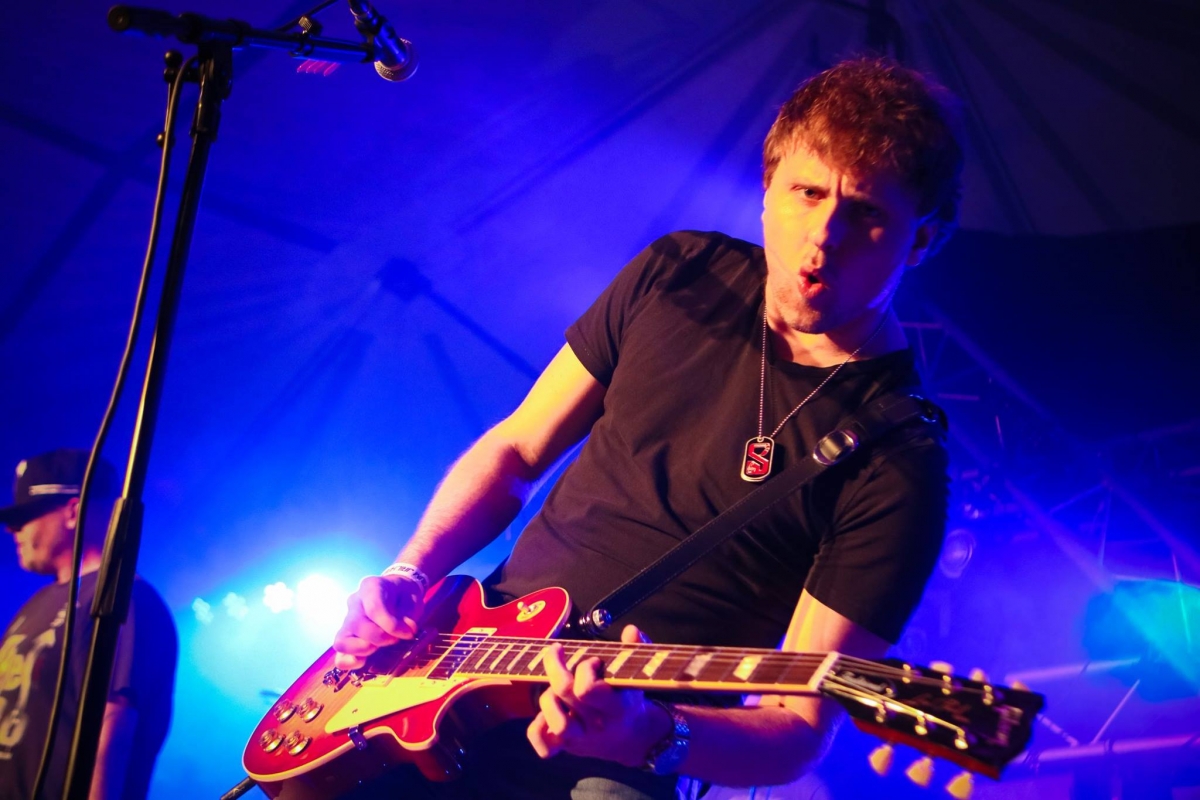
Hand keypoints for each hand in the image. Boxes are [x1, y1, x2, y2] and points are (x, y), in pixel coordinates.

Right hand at [332, 574, 424, 668]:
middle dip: (379, 638)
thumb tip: (407, 631)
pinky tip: (364, 661)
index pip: (374, 608)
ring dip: (362, 650)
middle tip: (395, 639)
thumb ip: (409, 615)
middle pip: (357, 625)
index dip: (391, 625)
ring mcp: (347, 620)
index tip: (408, 633)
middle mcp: (355, 602)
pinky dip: (349, 661)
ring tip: (378, 649)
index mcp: (371, 587)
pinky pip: (339, 654)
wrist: (398, 594)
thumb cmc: (404, 597)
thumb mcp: (412, 600)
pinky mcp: (346, 637)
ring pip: (342, 641)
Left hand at [526, 624, 669, 766]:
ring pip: (555, 722)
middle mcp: (596, 724)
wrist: (633, 737)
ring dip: (547, 698)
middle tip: (556, 651)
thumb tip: (631, 630)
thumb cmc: (629, 698)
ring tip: (553, 687)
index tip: (592, 661)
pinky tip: (543, 714)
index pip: (588, 689)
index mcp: (615, 706)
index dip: (585, 669)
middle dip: (555, 665)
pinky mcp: (568, 747)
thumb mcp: (636, 673)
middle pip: (565, 694)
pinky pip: (545, 747)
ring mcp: (581, 739)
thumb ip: (635, 649)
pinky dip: (537, 730)